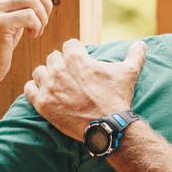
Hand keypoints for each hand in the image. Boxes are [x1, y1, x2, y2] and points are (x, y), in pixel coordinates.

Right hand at [0, 0, 53, 90]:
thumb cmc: (1, 38)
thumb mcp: (16, 11)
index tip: (38, 11)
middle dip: (45, 4)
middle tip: (41, 22)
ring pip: (33, 0)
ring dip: (43, 18)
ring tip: (37, 31)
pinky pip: (30, 16)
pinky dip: (37, 27)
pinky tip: (33, 36)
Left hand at [24, 39, 146, 140]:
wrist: (108, 126)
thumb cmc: (117, 98)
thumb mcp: (129, 73)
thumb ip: (135, 55)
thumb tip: (142, 44)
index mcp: (76, 58)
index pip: (69, 45)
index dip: (76, 52)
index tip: (80, 60)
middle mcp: (59, 69)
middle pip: (53, 57)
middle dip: (61, 64)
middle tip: (70, 76)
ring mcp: (49, 87)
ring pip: (39, 72)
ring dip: (46, 76)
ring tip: (56, 85)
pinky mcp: (42, 104)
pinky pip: (29, 89)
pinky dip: (34, 90)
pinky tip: (43, 93)